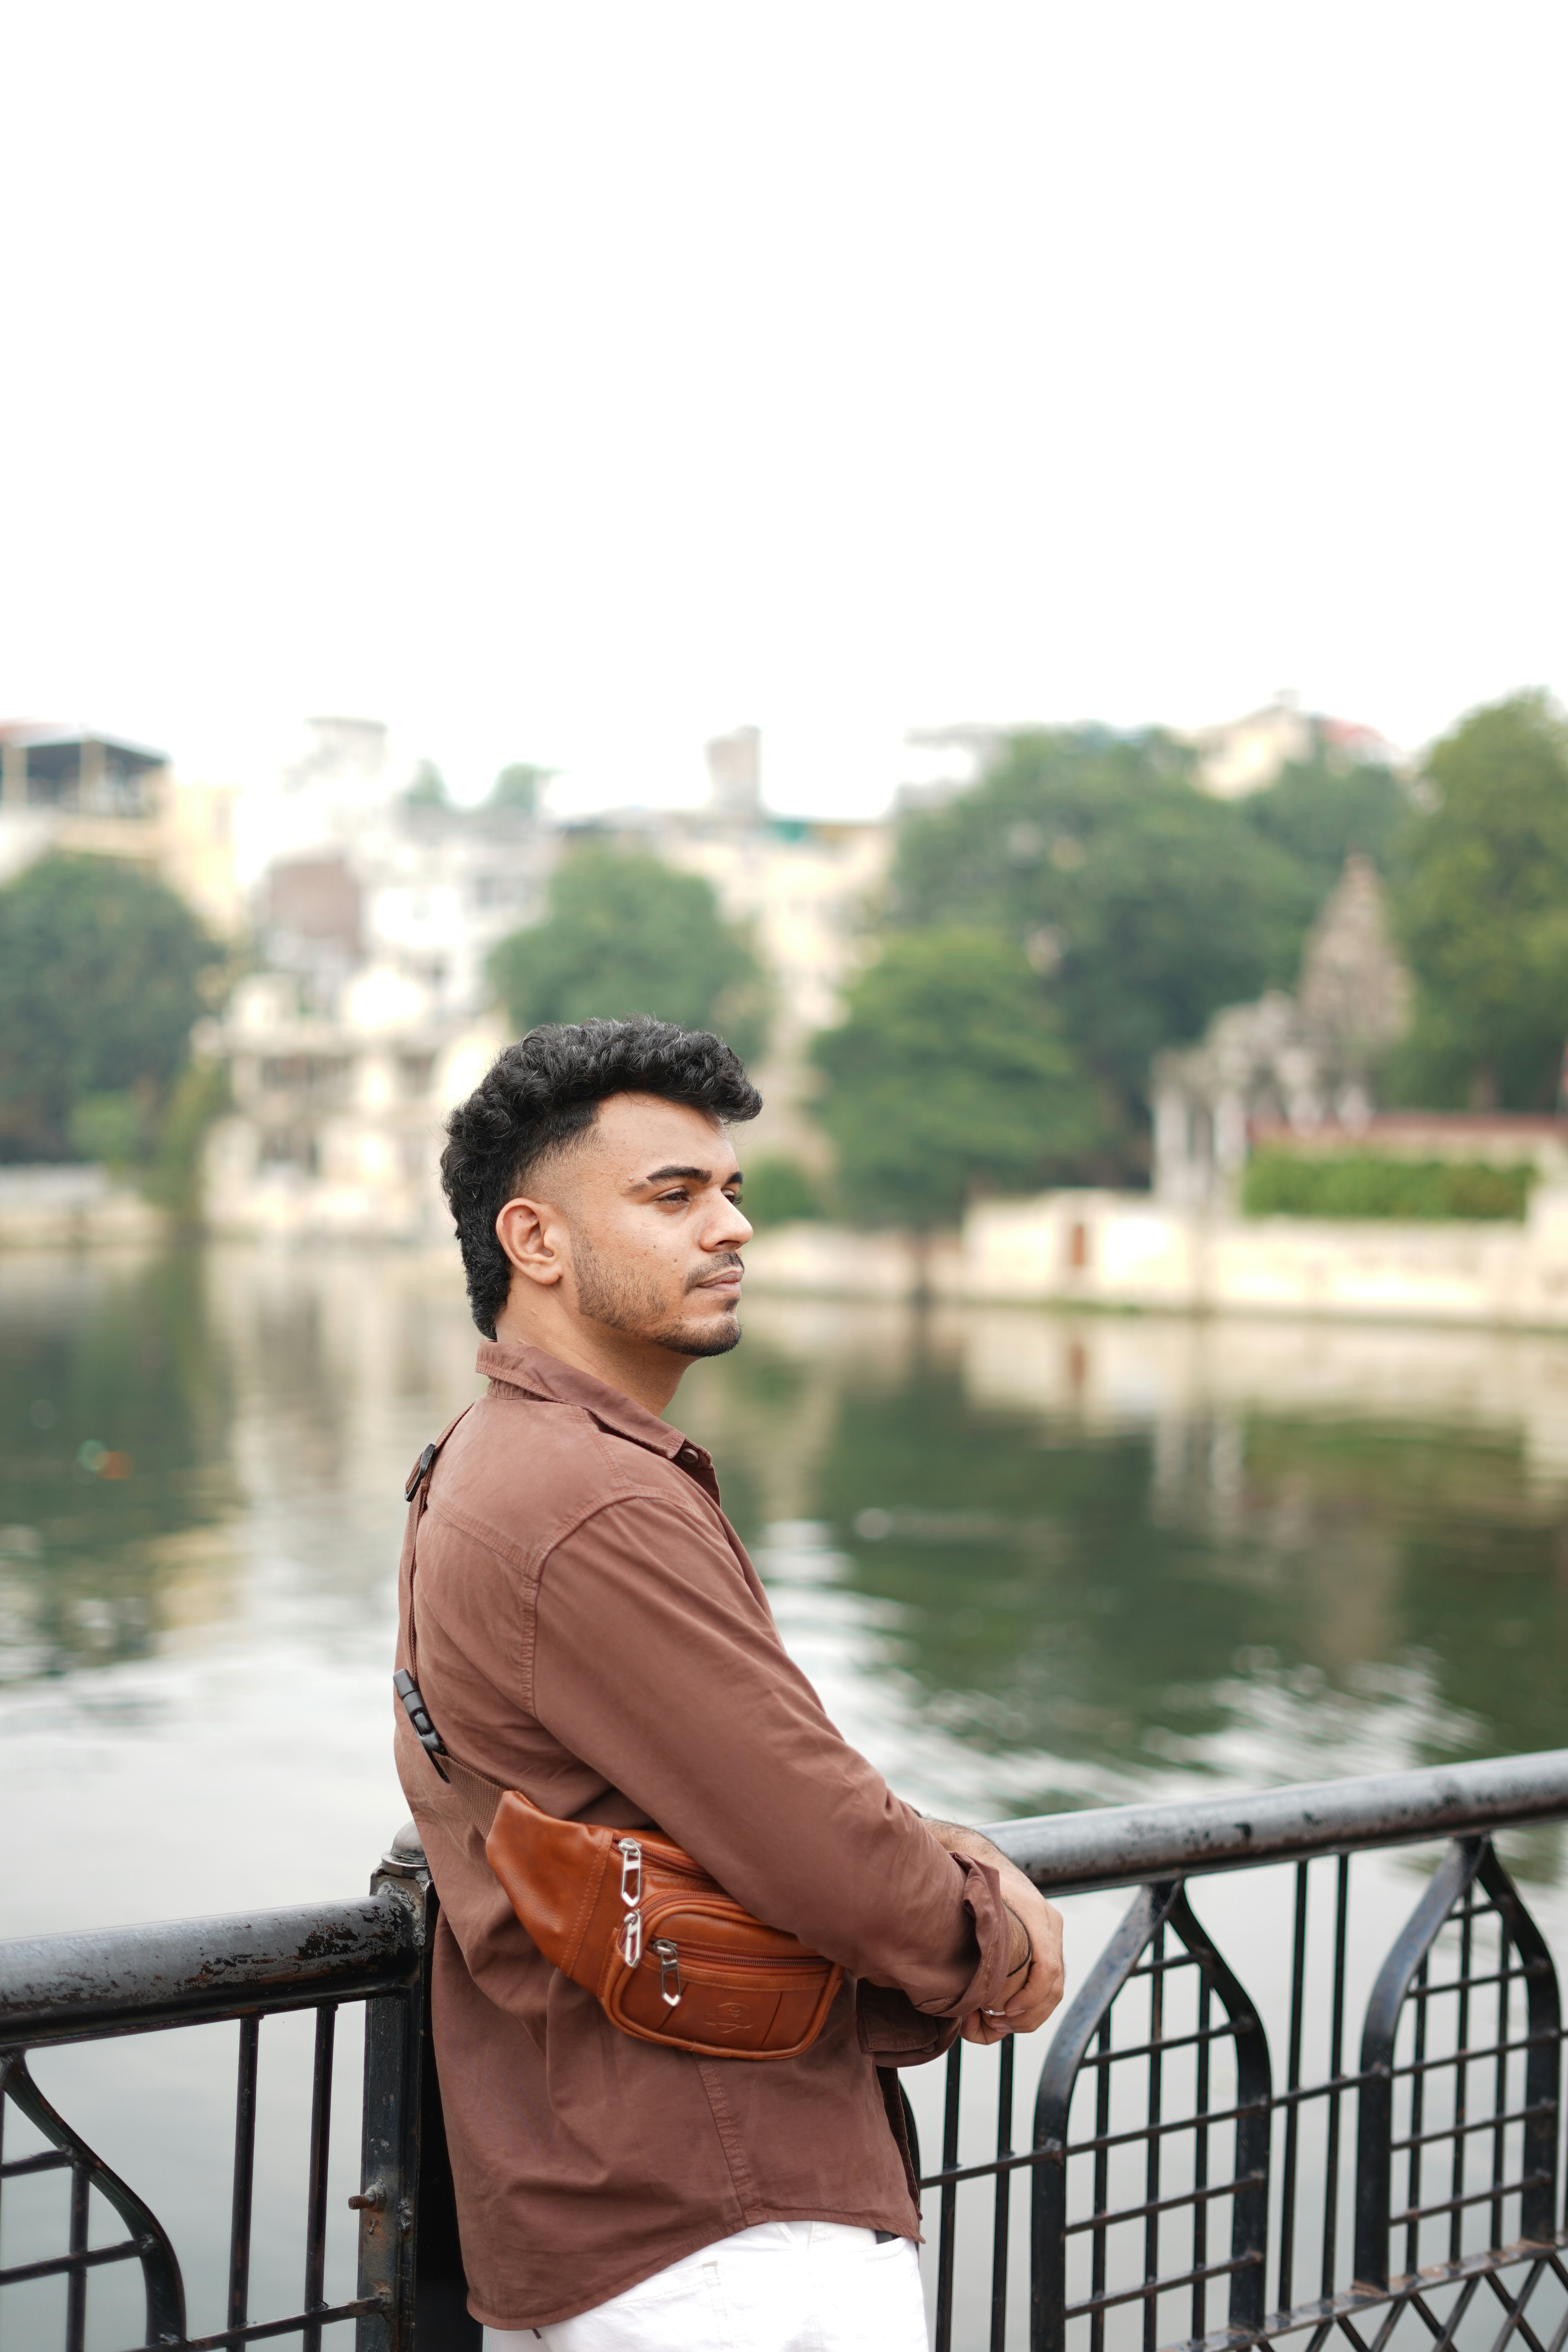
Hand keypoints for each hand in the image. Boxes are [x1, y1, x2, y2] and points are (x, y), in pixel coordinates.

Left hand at [922, 1818, 1064, 2046]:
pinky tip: (1002, 2011)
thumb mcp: (972, 1900)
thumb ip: (972, 1928)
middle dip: (1029, 2014)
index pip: (1048, 1969)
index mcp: (1037, 1916)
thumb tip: (967, 1968)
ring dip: (1029, 2014)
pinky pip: (1046, 1982)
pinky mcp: (1044, 1944)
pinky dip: (1029, 2003)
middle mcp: (1050, 1926)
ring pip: (1054, 1989)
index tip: (1003, 2012)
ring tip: (996, 2024)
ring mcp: (1050, 1935)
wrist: (979, 1856)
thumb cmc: (971, 1880)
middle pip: (1054, 1986)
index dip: (1029, 1998)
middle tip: (997, 2027)